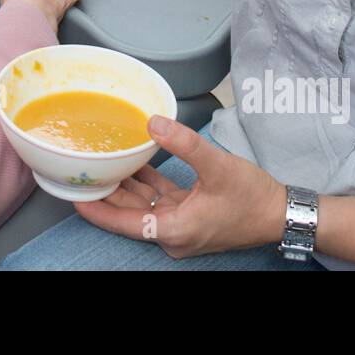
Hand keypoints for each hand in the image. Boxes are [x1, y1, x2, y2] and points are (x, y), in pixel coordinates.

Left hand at [73, 117, 286, 258]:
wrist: (281, 214)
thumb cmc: (253, 198)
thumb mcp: (218, 165)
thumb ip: (184, 143)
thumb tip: (153, 122)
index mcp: (174, 229)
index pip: (124, 223)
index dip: (97, 210)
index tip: (73, 196)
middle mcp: (173, 233)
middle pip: (129, 213)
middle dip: (106, 193)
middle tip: (81, 172)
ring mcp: (181, 226)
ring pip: (143, 205)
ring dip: (125, 185)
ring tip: (101, 162)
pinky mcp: (189, 216)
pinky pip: (159, 200)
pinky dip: (147, 183)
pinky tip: (134, 161)